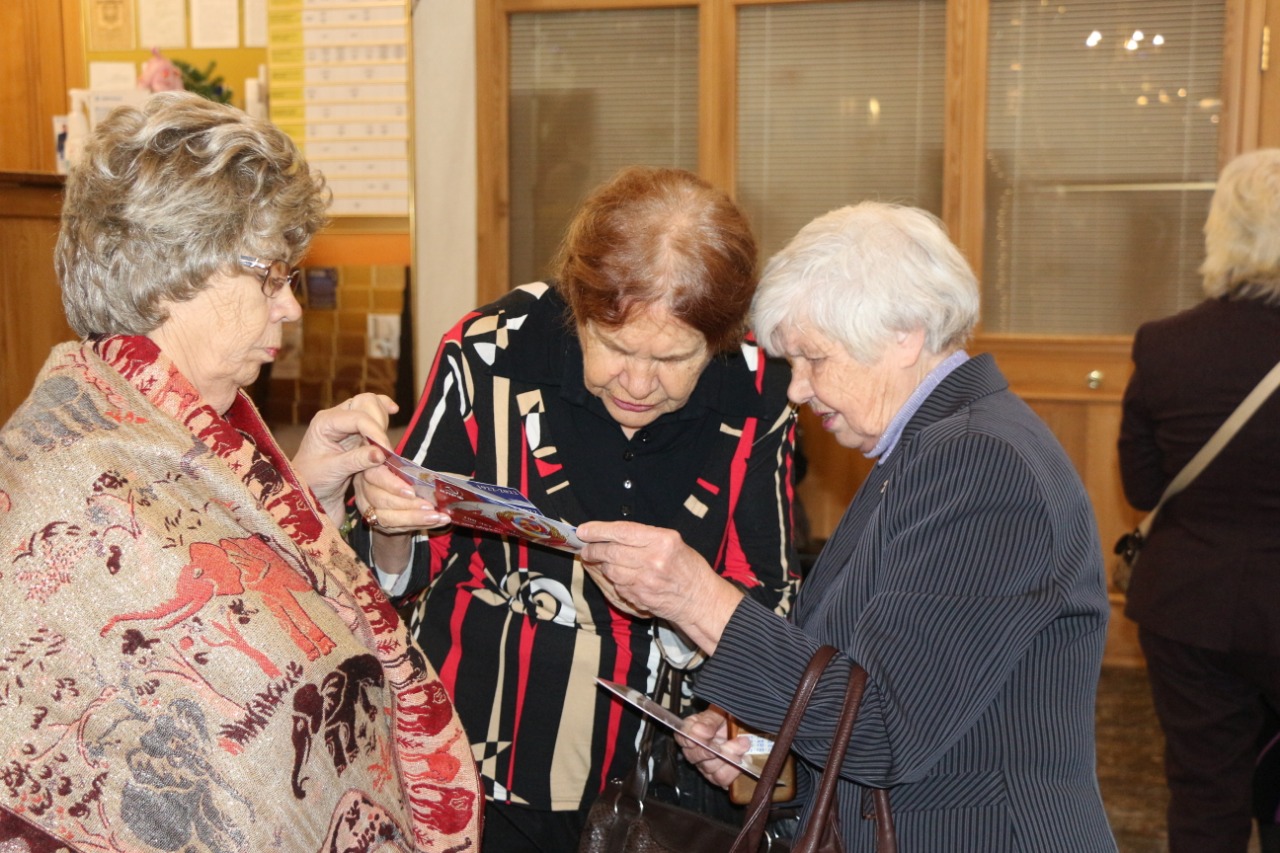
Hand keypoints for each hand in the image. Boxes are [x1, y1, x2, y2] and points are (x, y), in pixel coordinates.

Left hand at [291, 393, 397, 522]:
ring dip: (384, 422)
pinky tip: (394, 410)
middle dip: (380, 424)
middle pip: (366, 402)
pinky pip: (373, 413)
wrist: (307, 491)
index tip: (387, 452)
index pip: (357, 417)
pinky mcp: (356, 429)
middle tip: (386, 450)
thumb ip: (356, 460)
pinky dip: (384, 412)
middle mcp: (336, 416)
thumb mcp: (332, 471)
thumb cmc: (312, 481)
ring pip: (373, 405)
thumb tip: (381, 454)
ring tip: (386, 447)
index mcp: (325, 422)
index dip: (376, 432)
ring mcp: (346, 421)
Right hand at [351, 439, 451, 577]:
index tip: (411, 492)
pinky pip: (398, 528)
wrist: (390, 490)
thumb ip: (404, 465)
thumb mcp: (399, 464)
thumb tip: (423, 472)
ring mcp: (368, 510)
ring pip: (388, 518)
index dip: (393, 485)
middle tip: (431, 507)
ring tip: (438, 517)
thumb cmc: (397, 472)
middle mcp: (364, 491)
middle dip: (408, 505)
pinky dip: (420, 525)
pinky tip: (437, 522)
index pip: (376, 476)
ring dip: (416, 519)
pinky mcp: (379, 524)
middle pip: (381, 501)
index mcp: (369, 469)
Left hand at [577, 521, 744, 653]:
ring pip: (610, 570)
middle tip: (586, 549)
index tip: (583, 531)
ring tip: (601, 561)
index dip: (599, 530)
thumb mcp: (673, 542)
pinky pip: (617, 585)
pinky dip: (613, 580)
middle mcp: (654, 560)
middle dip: (594, 550)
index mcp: (663, 540)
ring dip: (602, 566)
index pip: (622, 531)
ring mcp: (645, 581)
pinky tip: (618, 576)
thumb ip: (643, 537)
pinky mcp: (639, 597)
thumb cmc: (687, 567)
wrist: (699, 599)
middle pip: (611, 552)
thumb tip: (610, 534)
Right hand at [676, 708, 748, 789]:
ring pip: (710, 768)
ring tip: (742, 744)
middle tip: (731, 739)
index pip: (682, 736)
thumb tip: (701, 731)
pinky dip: (734, 768)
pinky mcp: (715, 776)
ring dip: (729, 756)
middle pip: (694, 756)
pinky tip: (742, 757)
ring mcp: (703, 765)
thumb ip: (709, 720)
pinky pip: (722, 778)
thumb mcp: (719, 712)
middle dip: (715, 748)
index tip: (708, 732)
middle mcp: (693, 750)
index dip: (693, 737)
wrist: (741, 728)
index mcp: (690, 730)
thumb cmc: (727, 718)